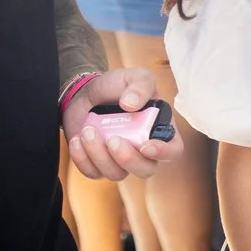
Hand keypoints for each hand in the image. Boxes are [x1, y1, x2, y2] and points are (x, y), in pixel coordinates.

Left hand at [64, 68, 178, 181]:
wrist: (85, 93)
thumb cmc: (116, 86)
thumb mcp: (134, 77)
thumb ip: (140, 86)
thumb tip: (131, 104)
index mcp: (159, 130)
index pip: (173, 150)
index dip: (164, 153)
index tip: (146, 145)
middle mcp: (143, 150)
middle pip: (146, 170)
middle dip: (128, 159)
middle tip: (112, 139)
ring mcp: (120, 160)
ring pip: (117, 174)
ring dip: (99, 156)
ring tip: (88, 130)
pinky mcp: (97, 164)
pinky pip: (93, 173)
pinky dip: (82, 159)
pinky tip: (77, 140)